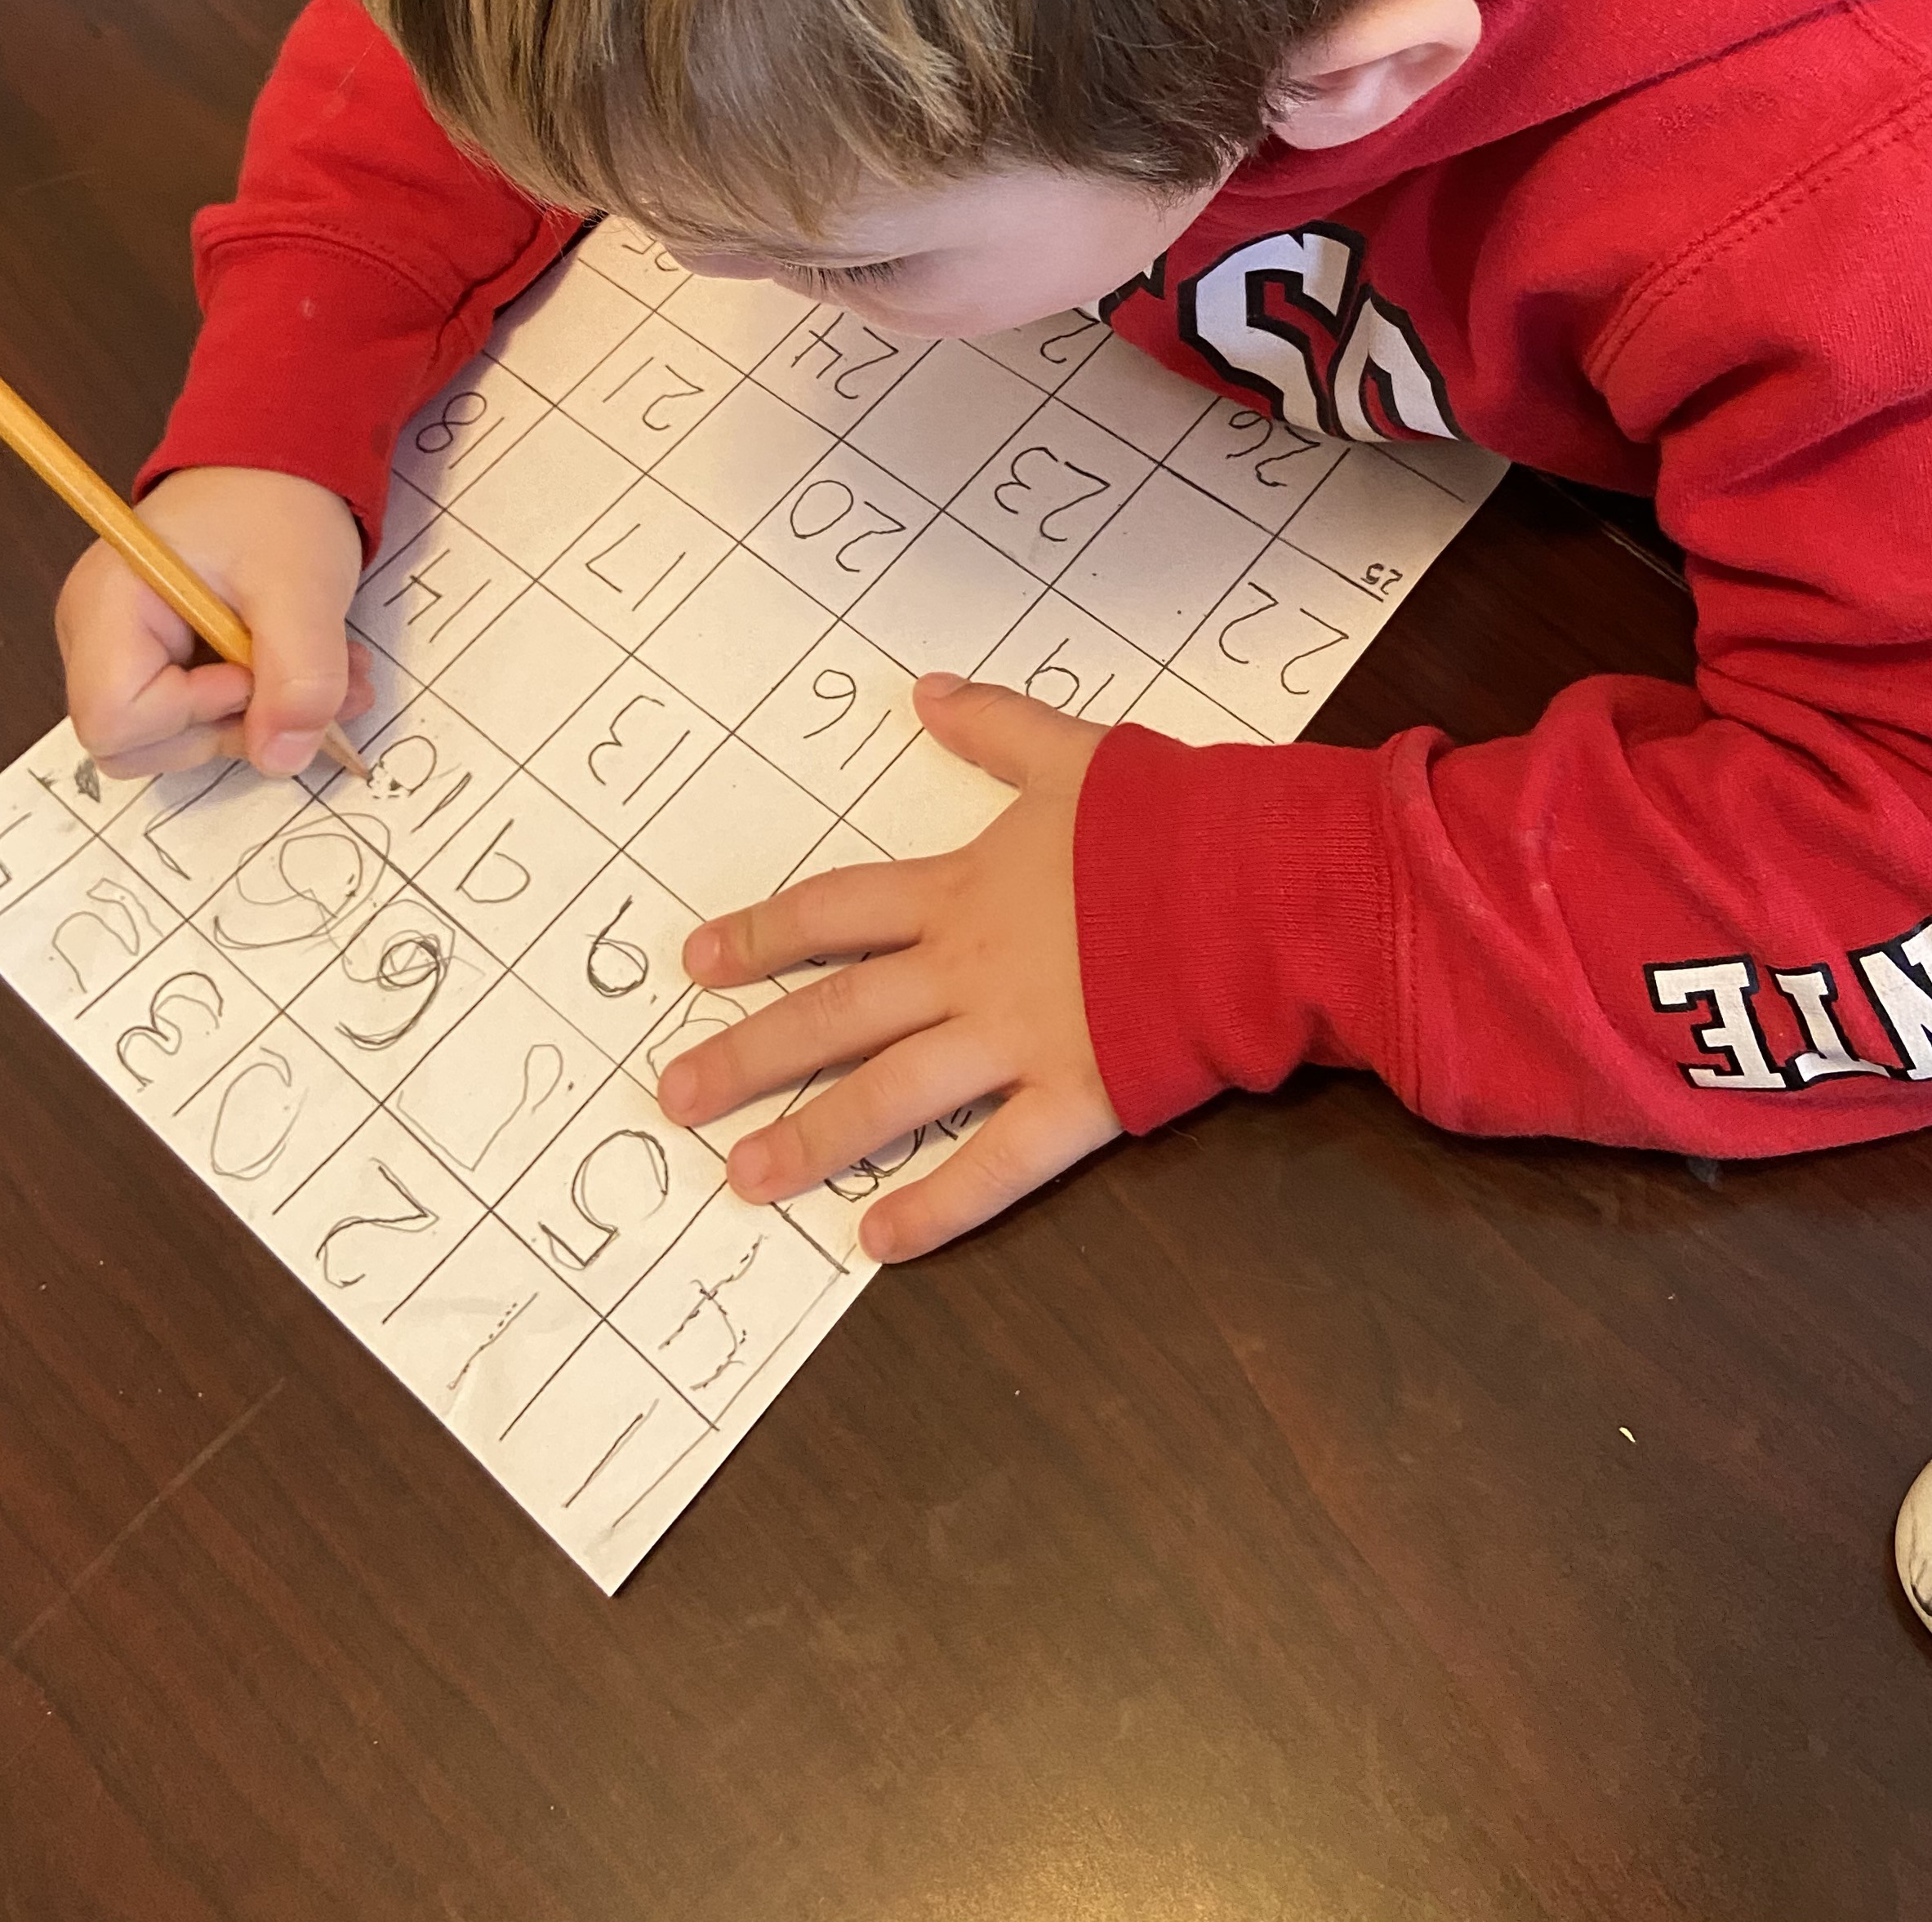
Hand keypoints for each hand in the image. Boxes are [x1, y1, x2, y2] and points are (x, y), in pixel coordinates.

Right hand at [55, 465, 370, 782]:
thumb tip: (281, 760)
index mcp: (107, 606)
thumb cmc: (277, 504)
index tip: (250, 669)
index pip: (113, 720)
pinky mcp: (157, 658)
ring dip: (260, 719)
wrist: (282, 461)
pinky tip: (307, 668)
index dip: (191, 714)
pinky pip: (196, 714)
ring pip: (175, 739)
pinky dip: (258, 704)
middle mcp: (95, 636)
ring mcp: (122, 650)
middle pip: (140, 743)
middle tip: (312, 686)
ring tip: (329, 674)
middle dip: (234, 727)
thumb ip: (300, 678)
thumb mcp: (303, 586)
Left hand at [656, 675, 1124, 1260]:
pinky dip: (936, 1207)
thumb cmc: (1170, 821)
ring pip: (891, 1094)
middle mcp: (969, 970)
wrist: (1254, 885)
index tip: (697, 962)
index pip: (835, 912)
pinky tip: (878, 1240)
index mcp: (963, 890)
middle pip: (837, 1012)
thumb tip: (927, 690)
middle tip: (677, 1095)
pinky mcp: (1078, 1099)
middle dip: (751, 1055)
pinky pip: (993, 1166)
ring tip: (744, 1179)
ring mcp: (1018, 1040)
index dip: (762, 935)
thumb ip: (995, 727)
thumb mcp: (1071, 755)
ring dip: (812, 1138)